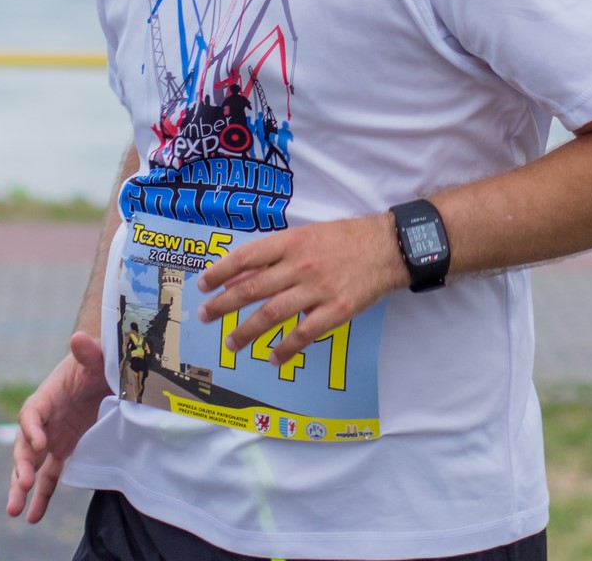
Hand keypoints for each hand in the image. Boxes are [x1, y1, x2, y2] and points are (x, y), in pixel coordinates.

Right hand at [6, 331, 109, 523]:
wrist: (108, 373)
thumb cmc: (100, 362)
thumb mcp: (98, 356)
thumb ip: (88, 351)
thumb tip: (78, 337)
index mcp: (48, 395)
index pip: (32, 413)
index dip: (32, 428)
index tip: (40, 444)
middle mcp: (45, 419)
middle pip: (24, 444)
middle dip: (21, 464)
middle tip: (24, 483)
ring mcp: (52, 436)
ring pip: (31, 465)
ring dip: (21, 485)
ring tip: (15, 510)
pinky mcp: (63, 449)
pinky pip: (49, 475)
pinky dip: (41, 495)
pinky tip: (33, 516)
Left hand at [195, 214, 405, 365]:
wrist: (387, 247)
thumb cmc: (346, 238)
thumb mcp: (309, 234)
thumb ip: (278, 254)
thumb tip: (244, 272)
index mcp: (292, 242)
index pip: (247, 257)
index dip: (221, 271)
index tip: (203, 284)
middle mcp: (300, 265)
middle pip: (253, 288)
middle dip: (224, 304)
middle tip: (205, 316)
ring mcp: (317, 289)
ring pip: (273, 314)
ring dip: (247, 331)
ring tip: (232, 344)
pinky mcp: (336, 311)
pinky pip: (304, 333)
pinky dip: (286, 348)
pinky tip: (273, 358)